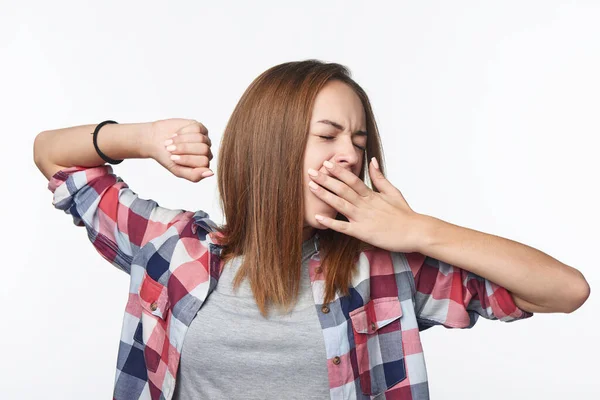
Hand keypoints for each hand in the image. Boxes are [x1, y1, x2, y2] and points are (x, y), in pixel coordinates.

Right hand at [145, 118, 213, 181]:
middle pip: (203, 149)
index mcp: (203, 165)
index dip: (187, 159)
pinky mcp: (200, 128)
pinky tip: (176, 134)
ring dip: (182, 140)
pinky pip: (197, 128)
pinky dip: (183, 131)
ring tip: (170, 142)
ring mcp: (204, 139)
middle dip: (184, 149)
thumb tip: (210, 173)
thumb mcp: (178, 170)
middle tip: (170, 149)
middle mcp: (206, 152)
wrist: (155, 141)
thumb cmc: (167, 157)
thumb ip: (194, 175)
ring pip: (200, 138)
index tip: (173, 158)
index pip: (204, 162)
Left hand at [307, 158, 427, 252]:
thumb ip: (380, 177)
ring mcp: (362, 218)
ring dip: (324, 195)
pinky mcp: (362, 232)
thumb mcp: (393, 191)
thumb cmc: (405, 214)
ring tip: (311, 187)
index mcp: (371, 195)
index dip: (338, 171)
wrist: (415, 232)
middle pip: (342, 189)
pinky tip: (318, 217)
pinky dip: (330, 222)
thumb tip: (372, 160)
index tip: (326, 163)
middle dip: (326, 179)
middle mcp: (365, 204)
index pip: (352, 179)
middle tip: (311, 171)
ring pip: (340, 204)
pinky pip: (343, 227)